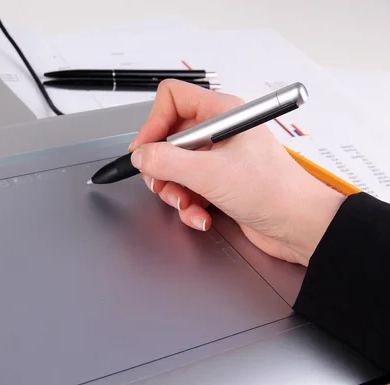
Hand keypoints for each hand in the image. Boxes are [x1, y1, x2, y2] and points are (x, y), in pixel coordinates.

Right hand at [128, 79, 345, 265]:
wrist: (301, 226)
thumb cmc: (274, 191)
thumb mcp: (210, 174)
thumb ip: (166, 162)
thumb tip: (141, 156)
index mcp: (221, 114)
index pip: (172, 99)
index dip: (153, 123)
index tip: (144, 150)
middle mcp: (218, 132)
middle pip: (168, 139)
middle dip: (161, 167)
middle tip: (162, 183)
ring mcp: (218, 158)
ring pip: (174, 168)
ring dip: (175, 191)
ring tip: (187, 204)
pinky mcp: (219, 183)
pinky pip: (188, 189)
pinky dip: (189, 206)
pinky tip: (201, 217)